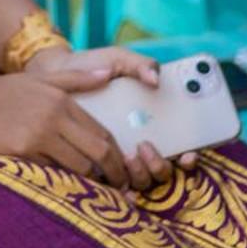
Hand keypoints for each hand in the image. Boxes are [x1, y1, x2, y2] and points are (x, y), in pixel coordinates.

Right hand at [0, 69, 131, 186]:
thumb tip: (109, 74)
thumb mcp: (38, 78)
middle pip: (99, 150)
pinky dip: (63, 181)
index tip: (121, 168)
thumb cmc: (1, 92)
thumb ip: (75, 78)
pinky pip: (53, 172)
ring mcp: (40, 134)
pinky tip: (68, 188)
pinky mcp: (23, 151)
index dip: (117, 154)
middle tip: (119, 187)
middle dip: (114, 171)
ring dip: (90, 180)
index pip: (102, 131)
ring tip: (96, 191)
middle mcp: (55, 116)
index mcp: (62, 100)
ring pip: (80, 165)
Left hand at [24, 47, 198, 192]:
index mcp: (153, 119)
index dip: (191, 156)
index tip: (189, 153)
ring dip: (143, 173)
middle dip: (161, 164)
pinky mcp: (97, 163)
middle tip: (146, 146)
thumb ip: (139, 64)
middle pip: (164, 169)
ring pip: (143, 180)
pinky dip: (121, 187)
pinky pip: (113, 183)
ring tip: (129, 156)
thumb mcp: (118, 60)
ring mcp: (120, 156)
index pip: (182, 147)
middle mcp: (141, 142)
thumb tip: (155, 79)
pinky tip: (115, 180)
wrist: (55, 74)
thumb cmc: (92, 67)